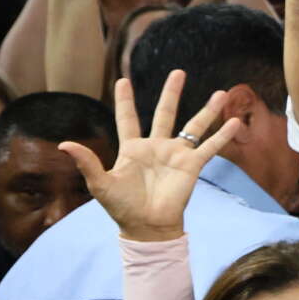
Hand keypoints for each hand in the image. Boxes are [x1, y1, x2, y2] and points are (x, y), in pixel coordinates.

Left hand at [66, 72, 240, 241]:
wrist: (148, 226)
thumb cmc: (122, 207)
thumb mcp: (100, 184)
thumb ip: (87, 162)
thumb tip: (64, 144)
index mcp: (132, 149)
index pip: (127, 118)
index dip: (125, 100)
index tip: (123, 80)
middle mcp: (156, 147)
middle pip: (164, 113)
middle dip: (172, 93)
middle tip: (178, 72)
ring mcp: (176, 155)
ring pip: (193, 126)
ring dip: (207, 110)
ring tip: (222, 93)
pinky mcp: (192, 165)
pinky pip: (209, 147)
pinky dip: (222, 136)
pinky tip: (234, 122)